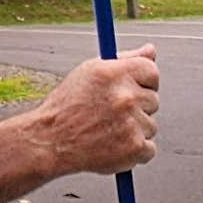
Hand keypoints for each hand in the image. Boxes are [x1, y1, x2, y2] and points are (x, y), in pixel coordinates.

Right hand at [30, 46, 158, 176]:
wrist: (49, 141)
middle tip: (112, 114)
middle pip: (153, 99)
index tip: (136, 89)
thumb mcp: (91, 73)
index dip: (145, 81)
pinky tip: (113, 147)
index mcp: (113, 74)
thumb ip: (125, 60)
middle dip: (137, 107)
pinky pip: (149, 149)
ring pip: (150, 125)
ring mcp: (131, 123)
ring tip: (107, 131)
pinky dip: (135, 152)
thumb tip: (151, 50)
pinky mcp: (134, 148)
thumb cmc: (68, 106)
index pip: (151, 70)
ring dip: (135, 130)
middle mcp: (124, 97)